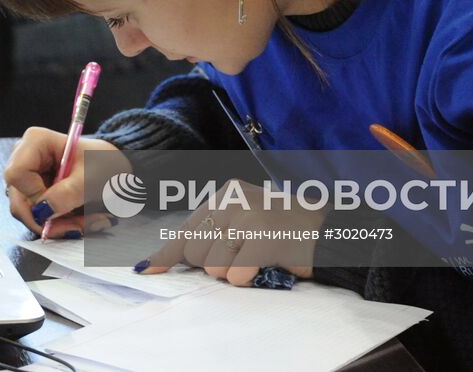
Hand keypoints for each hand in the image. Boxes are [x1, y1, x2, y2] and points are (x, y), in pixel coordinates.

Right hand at [3, 127, 128, 237]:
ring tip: (85, 222)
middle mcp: (25, 159)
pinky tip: (79, 220)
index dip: (34, 195)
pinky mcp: (34, 195)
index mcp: (35, 142)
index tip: (59, 205)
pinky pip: (38, 219)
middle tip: (78, 226)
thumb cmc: (104, 163)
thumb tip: (42, 211)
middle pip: (19, 201)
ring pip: (29, 215)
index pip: (16, 174)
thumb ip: (67, 194)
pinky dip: (60, 224)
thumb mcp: (90, 179)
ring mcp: (28, 179)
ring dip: (58, 225)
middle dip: (49, 220)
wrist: (114, 168)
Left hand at [139, 179, 321, 286]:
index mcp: (224, 194)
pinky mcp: (262, 236)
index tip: (145, 271)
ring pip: (213, 267)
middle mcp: (231, 199)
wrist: (327, 231)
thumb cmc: (283, 231)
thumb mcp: (244, 219)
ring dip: (235, 272)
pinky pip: (236, 276)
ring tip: (258, 256)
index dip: (166, 256)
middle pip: (195, 254)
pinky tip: (267, 263)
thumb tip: (166, 259)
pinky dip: (250, 278)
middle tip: (245, 255)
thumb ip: (212, 233)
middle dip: (215, 265)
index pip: (185, 230)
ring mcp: (247, 216)